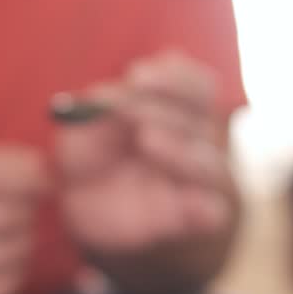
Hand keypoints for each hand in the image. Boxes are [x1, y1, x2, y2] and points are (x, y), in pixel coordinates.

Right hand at [0, 145, 46, 293]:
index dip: (26, 179)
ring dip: (22, 246)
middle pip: (0, 218)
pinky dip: (14, 274)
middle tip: (25, 217)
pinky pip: (0, 287)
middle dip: (24, 216)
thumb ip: (2, 164)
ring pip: (4, 254)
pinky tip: (6, 266)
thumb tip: (41, 166)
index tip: (44, 184)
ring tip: (16, 240)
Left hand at [58, 50, 232, 258]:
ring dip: (180, 149)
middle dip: (160, 110)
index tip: (136, 77)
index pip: (197, 86)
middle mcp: (194, 140)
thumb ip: (96, 111)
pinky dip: (205, 207)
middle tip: (126, 109)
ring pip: (207, 162)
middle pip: (200, 120)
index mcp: (177, 108)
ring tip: (145, 139)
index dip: (174, 78)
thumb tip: (105, 99)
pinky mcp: (190, 217)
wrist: (80, 206)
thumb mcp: (81, 127)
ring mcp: (194, 179)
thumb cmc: (88, 154)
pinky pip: (211, 212)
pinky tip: (194, 206)